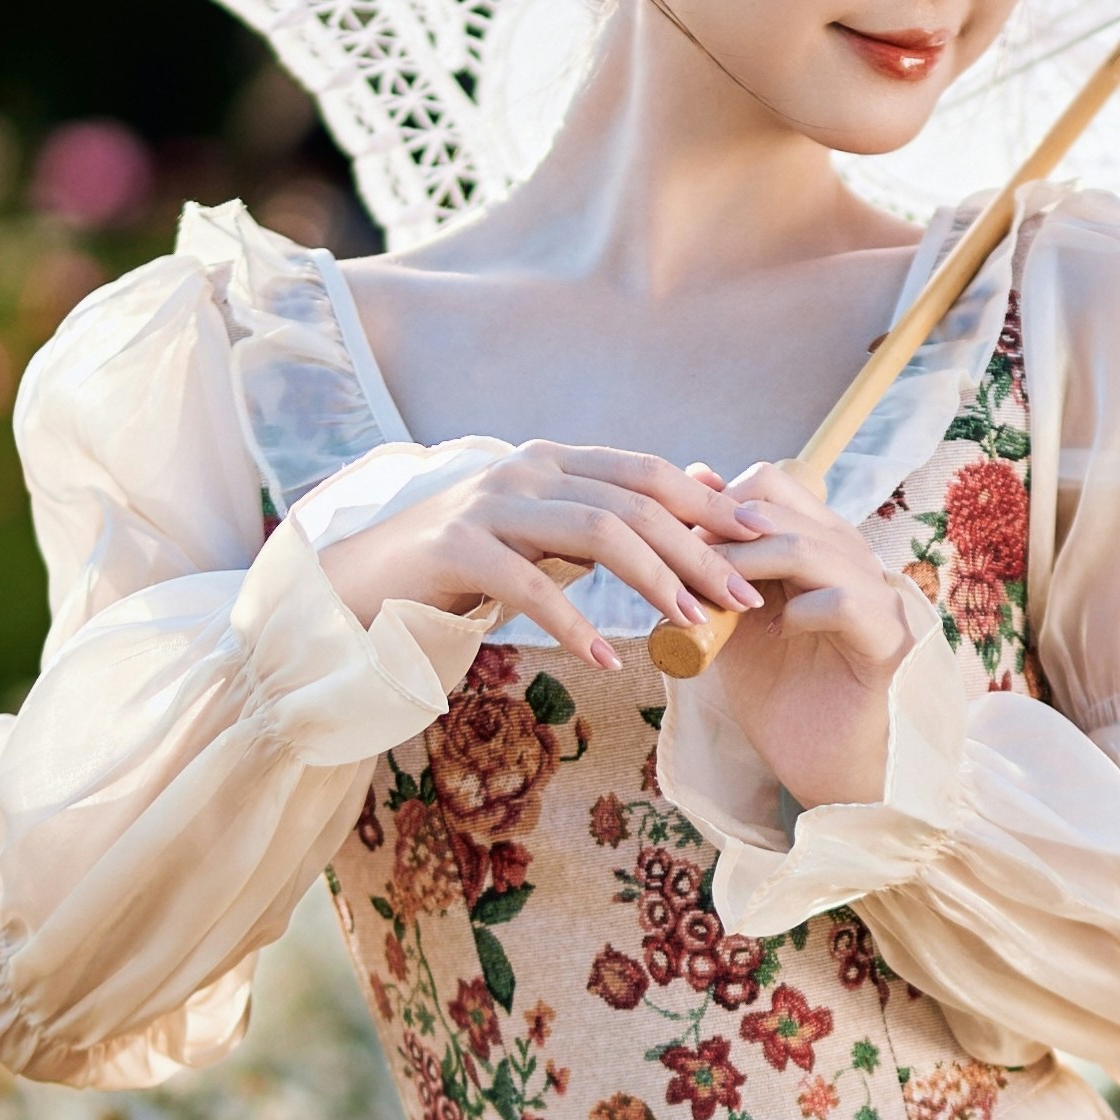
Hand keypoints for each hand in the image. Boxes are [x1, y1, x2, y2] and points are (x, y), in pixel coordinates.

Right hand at [313, 441, 760, 673]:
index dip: (709, 503)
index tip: (763, 538)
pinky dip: (574, 624)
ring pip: (596, 528)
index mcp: (552, 461)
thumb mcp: (542, 537)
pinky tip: (607, 659)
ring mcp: (489, 504)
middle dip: (699, 548)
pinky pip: (530, 584)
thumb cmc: (460, 566)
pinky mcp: (455, 548)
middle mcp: (526, 468)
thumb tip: (696, 493)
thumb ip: (606, 516)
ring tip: (692, 625)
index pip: (648, 472)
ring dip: (654, 579)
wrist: (357, 582)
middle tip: (745, 596)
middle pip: (634, 499)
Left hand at [710, 457, 912, 812]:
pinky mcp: (889, 642)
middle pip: (783, 508)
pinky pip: (847, 603)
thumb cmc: (781, 695)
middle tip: (682, 569)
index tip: (674, 545)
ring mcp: (875, 597)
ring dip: (748, 568)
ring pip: (812, 548)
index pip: (770, 485)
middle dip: (721, 534)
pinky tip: (777, 633)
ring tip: (715, 598)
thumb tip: (687, 499)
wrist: (823, 769)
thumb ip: (713, 569)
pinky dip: (802, 611)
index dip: (715, 505)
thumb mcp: (732, 623)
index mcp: (815, 546)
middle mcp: (850, 559)